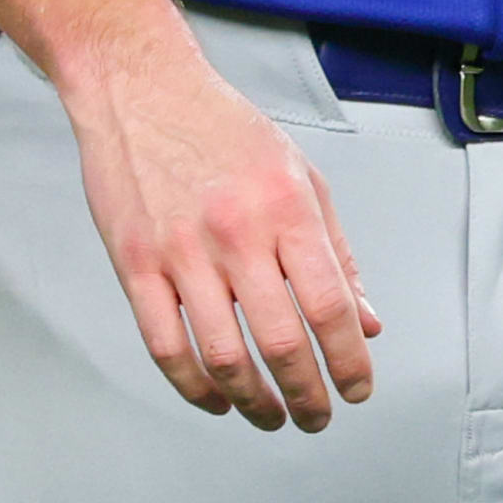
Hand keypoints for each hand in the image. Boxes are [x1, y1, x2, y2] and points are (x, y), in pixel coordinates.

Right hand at [59, 31, 380, 430]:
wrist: (140, 87)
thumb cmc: (221, 127)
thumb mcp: (300, 174)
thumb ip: (336, 252)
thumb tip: (367, 320)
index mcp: (285, 206)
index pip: (330, 304)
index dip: (350, 359)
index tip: (357, 386)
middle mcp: (237, 231)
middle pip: (282, 341)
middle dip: (308, 395)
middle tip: (317, 415)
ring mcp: (181, 251)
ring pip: (224, 356)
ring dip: (254, 402)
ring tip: (271, 415)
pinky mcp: (136, 264)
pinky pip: (166, 346)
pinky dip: (195, 387)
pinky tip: (216, 398)